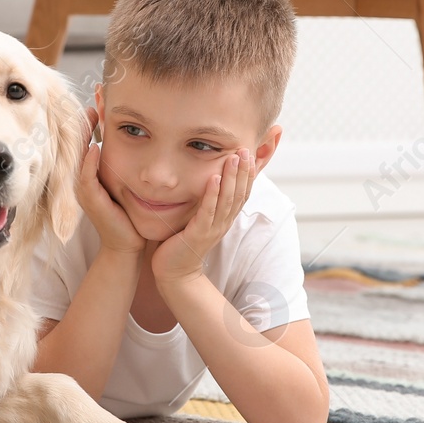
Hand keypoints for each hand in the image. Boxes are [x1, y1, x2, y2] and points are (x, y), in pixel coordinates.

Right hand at [76, 106, 145, 253]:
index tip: (100, 102)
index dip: (93, 122)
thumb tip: (140, 139)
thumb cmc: (131, 214)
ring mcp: (85, 190)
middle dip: (86, 121)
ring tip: (91, 115)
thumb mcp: (128, 184)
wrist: (129, 244)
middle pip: (81, 143)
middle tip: (94, 100)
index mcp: (94, 174)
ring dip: (84, 135)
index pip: (90, 141)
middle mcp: (86, 179)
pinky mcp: (91, 201)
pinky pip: (87, 178)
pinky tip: (94, 147)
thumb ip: (128, 164)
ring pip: (81, 156)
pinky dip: (89, 163)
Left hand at [151, 148, 255, 283]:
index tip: (249, 154)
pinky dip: (212, 194)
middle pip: (239, 194)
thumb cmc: (182, 243)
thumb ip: (205, 203)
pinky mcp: (198, 234)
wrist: (174, 273)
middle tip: (245, 149)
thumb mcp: (199, 219)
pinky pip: (208, 211)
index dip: (247, 174)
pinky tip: (214, 178)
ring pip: (227, 200)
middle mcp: (223, 223)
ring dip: (231, 178)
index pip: (242, 193)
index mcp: (225, 219)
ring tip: (233, 158)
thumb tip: (208, 181)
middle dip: (242, 171)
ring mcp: (212, 229)